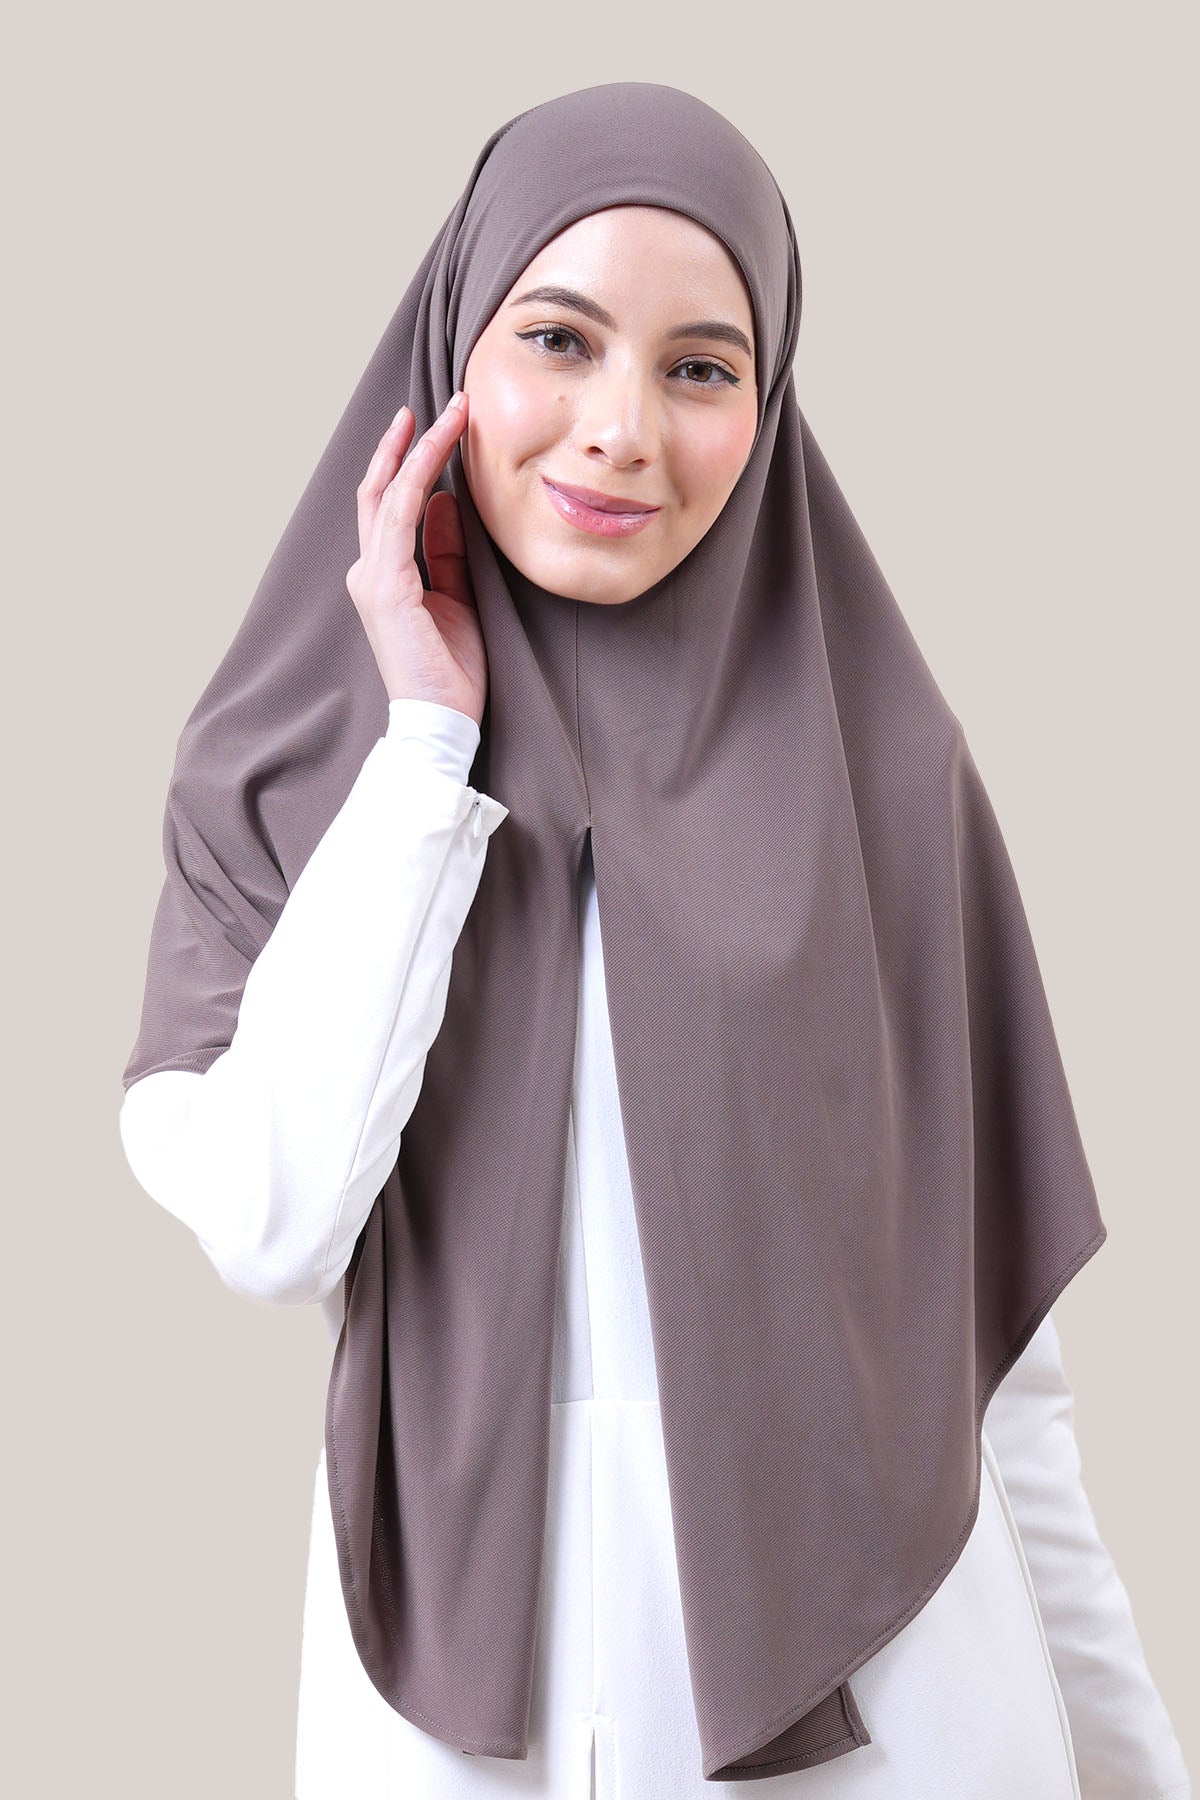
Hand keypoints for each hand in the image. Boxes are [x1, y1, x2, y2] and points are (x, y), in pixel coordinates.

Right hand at [346, 392, 486, 725]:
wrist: (441, 721)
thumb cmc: (452, 671)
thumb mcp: (457, 598)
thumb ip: (445, 553)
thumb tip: (445, 503)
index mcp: (385, 576)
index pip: (390, 506)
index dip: (409, 463)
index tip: (439, 426)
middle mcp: (369, 571)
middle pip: (380, 489)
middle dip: (408, 443)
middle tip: (443, 404)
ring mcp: (372, 577)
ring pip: (389, 493)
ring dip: (420, 449)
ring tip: (453, 414)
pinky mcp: (386, 586)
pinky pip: (399, 518)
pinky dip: (418, 479)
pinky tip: (440, 455)